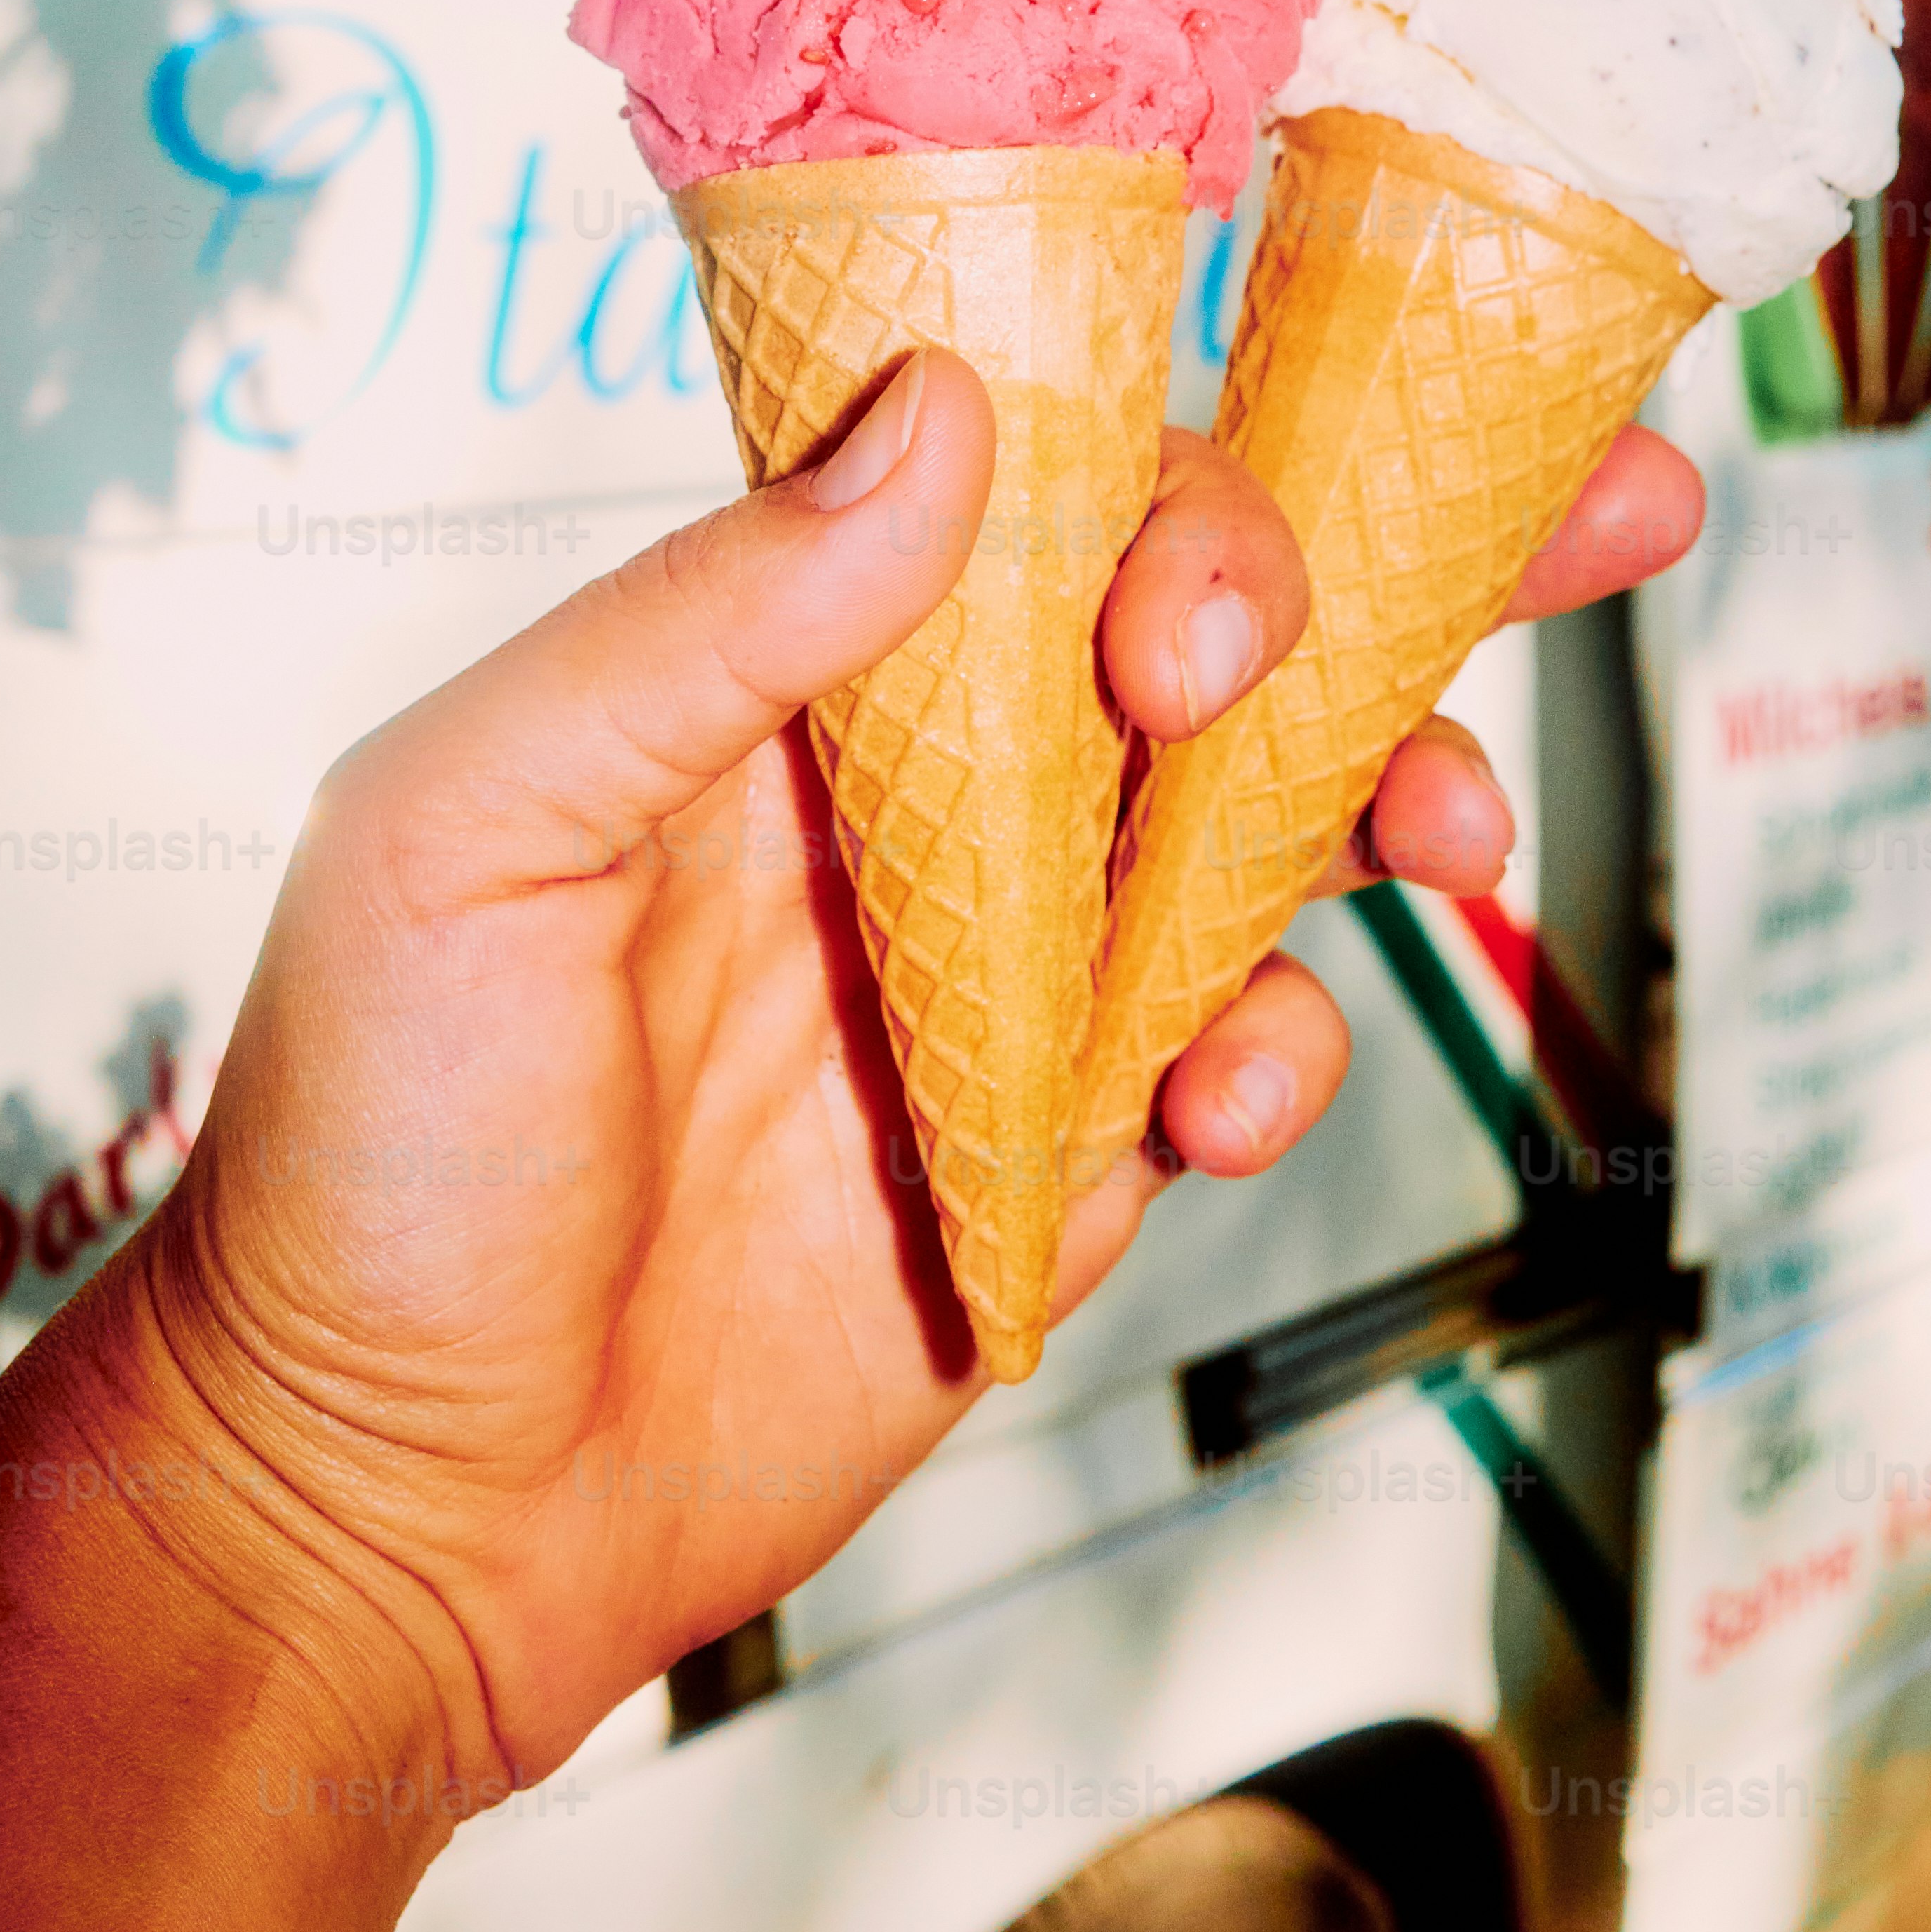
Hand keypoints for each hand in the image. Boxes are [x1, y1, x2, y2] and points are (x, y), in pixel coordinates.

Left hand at [80, 356, 1702, 1800]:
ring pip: (1273, 820)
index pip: (1032, 483)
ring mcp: (1005, 972)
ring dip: (1397, 788)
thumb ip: (706, 625)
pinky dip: (1272, 1055)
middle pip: (1210, 620)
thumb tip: (943, 420)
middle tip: (1561, 538)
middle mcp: (923, 791)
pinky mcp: (1057, 1149)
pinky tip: (1201, 1108)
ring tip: (1441, 836)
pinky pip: (1233, 1047)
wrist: (389, 1512)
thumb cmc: (370, 1151)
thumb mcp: (471, 829)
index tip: (1221, 575)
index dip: (1182, 468)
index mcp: (784, 669)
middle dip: (1401, 560)